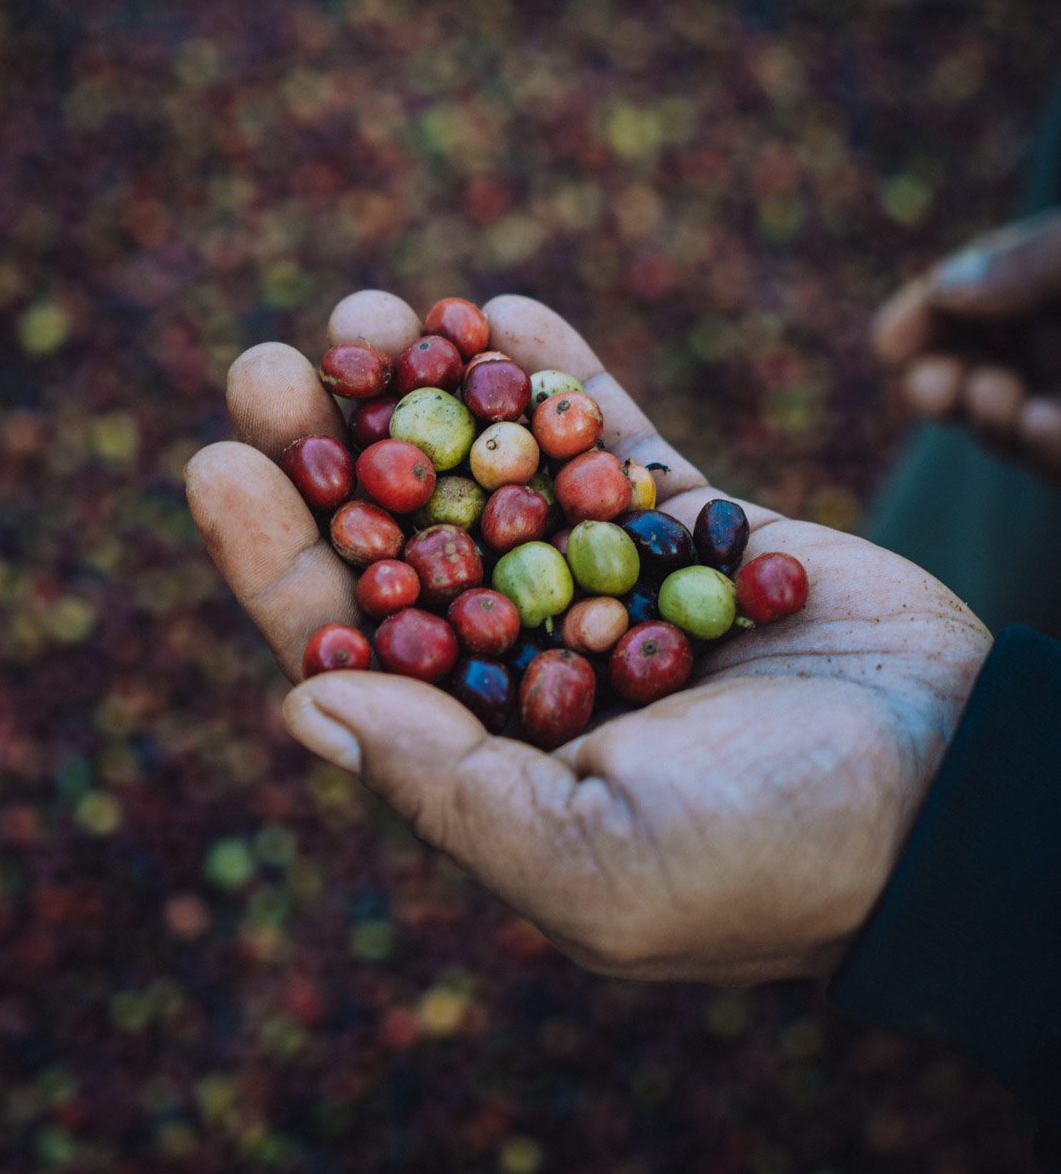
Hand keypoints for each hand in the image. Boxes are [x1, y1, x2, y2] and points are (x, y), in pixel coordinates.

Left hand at [186, 291, 991, 986]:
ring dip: (428, 393)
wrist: (956, 803)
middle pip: (405, 545)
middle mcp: (536, 665)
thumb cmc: (772, 861)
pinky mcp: (696, 530)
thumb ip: (447, 791)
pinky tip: (498, 307)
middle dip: (331, 453)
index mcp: (489, 756)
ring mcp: (615, 588)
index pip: (351, 647)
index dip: (276, 559)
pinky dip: (560, 378)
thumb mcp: (592, 867)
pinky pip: (616, 439)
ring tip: (368, 311)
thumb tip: (302, 700)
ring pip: (498, 476)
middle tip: (271, 363)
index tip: (217, 461)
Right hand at [873, 207, 1060, 480]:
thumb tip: (942, 290)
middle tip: (929, 391)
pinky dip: (1043, 453)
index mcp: (1037, 286)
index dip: (920, 323)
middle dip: (932, 386)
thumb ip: (1024, 263)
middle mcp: (1045, 347)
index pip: (960, 301)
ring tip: (999, 398)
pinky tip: (1041, 427)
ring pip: (1002, 428)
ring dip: (987, 421)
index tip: (890, 345)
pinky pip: (1056, 464)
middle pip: (966, 370)